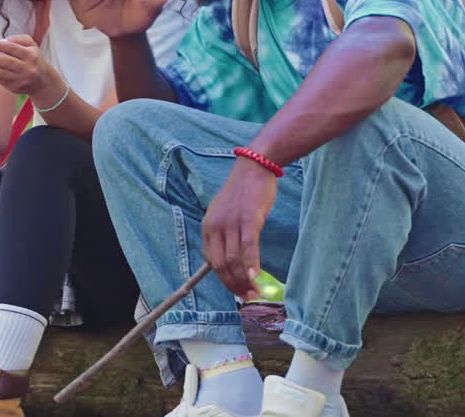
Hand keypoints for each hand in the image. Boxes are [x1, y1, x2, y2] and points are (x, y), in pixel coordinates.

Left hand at [0, 34, 59, 96]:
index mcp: (32, 56)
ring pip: (0, 72)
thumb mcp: (31, 45)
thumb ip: (18, 39)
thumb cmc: (33, 58)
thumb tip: (1, 40)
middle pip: (5, 61)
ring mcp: (21, 80)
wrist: (42, 81)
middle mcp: (28, 69)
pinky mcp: (14, 88)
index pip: (12, 49)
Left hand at [202, 158, 277, 300]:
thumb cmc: (243, 192)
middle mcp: (216, 226)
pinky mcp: (249, 218)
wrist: (254, 167)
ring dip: (244, 280)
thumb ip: (223, 234)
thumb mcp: (224, 213)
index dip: (224, 280)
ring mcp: (232, 222)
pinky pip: (248, 246)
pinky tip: (256, 276)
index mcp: (208, 227)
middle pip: (222, 265)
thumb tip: (228, 259)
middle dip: (234, 285)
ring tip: (254, 292)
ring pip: (234, 259)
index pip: (211, 262)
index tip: (237, 290)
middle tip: (248, 297)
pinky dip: (251, 264)